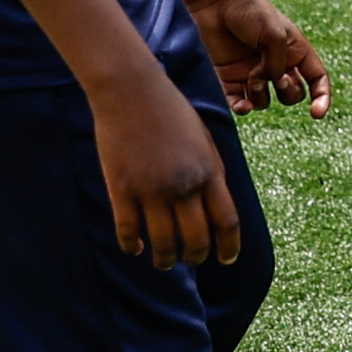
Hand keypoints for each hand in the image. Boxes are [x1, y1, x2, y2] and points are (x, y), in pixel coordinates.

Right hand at [86, 72, 242, 267]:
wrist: (130, 89)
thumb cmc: (169, 109)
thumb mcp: (203, 138)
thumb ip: (211, 171)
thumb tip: (216, 204)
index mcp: (209, 171)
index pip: (227, 221)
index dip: (229, 246)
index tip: (227, 260)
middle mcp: (183, 186)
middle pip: (197, 239)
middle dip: (196, 257)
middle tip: (192, 261)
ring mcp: (151, 189)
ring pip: (163, 243)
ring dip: (166, 260)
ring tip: (164, 263)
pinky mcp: (121, 189)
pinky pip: (128, 231)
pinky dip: (133, 246)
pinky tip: (136, 249)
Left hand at [188, 0, 332, 123]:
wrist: (215, 0)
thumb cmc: (250, 11)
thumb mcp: (274, 35)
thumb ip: (276, 65)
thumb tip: (267, 84)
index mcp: (294, 50)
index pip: (316, 79)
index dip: (321, 97)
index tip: (317, 113)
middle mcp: (276, 64)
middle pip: (292, 95)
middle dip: (288, 93)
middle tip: (278, 79)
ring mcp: (252, 72)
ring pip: (265, 102)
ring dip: (262, 97)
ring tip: (252, 79)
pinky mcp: (229, 77)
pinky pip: (239, 103)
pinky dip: (243, 108)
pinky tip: (243, 106)